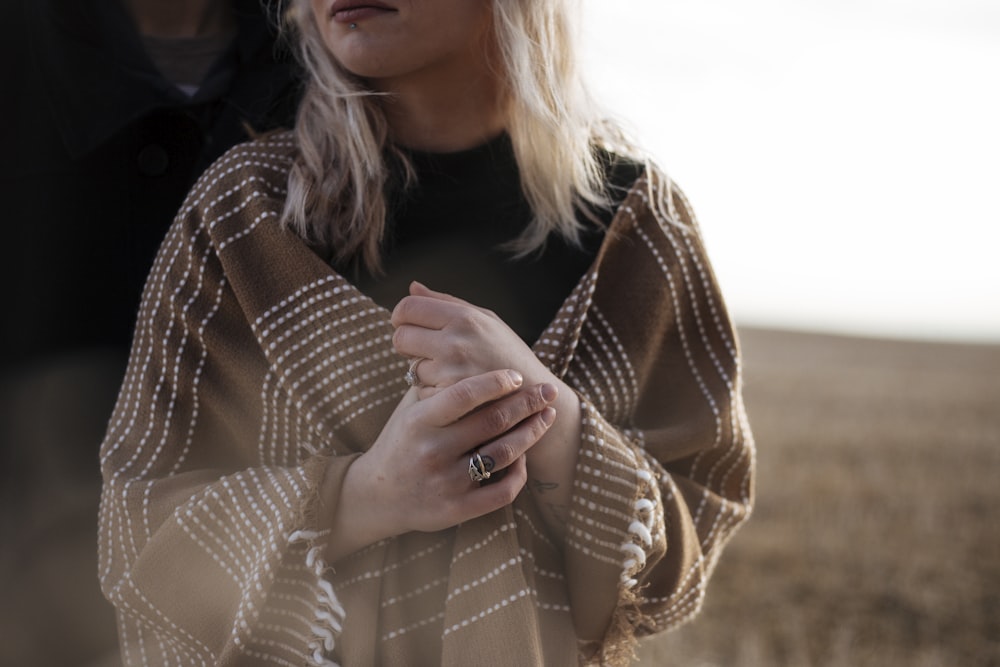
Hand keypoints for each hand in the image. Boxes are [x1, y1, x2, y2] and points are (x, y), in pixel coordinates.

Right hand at [325, 369, 556, 560]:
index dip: (496, 381)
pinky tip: (524, 456)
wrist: (376, 496)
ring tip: (546, 416)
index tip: (517, 375)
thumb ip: (436, 383)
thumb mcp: (410, 409)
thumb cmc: (401, 441)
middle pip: (494, 421)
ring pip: (504, 454)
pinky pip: (502, 491)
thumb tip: (467, 346)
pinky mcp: (456, 510)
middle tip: (547, 390)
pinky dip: (520, 472)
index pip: (465, 394)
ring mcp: (446, 483)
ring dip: (532, 432)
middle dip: (528, 402)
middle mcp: (432, 451)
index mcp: (419, 421)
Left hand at [390, 281, 553, 397]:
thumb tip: (412, 286)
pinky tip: (454, 389)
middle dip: (406, 343)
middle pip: (400, 337)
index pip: (407, 308)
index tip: (408, 324)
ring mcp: (451, 373)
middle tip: (423, 349)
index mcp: (464, 318)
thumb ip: (446, 302)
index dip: (401, 316)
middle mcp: (456, 342)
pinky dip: (432, 391)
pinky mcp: (450, 399)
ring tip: (449, 371)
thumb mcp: (486, 319)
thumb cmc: (508, 353)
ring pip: (410, 367)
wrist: (534, 396)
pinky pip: (421, 391)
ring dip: (423, 370)